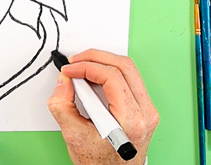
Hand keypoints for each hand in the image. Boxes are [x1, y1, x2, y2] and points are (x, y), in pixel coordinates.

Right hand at [47, 49, 158, 163]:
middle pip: (124, 66)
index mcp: (131, 120)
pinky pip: (130, 80)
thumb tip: (63, 81)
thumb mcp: (73, 136)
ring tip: (82, 67)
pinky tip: (94, 77)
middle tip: (75, 61)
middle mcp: (145, 113)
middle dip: (95, 57)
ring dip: (103, 63)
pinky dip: (110, 73)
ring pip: (129, 70)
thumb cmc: (99, 164)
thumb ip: (62, 105)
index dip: (86, 67)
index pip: (111, 76)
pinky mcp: (145, 109)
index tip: (69, 69)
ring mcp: (148, 111)